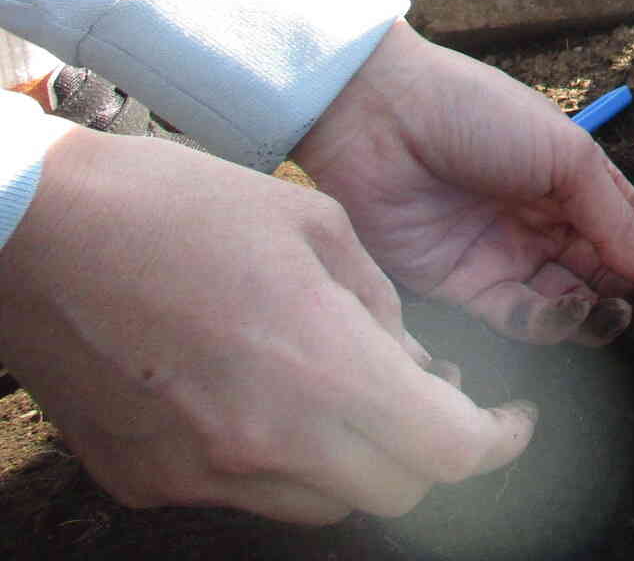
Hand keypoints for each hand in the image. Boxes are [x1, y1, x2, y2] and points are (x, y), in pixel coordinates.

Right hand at [0, 125, 531, 522]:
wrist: (35, 232)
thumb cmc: (180, 207)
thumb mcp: (317, 226)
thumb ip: (383, 309)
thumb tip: (419, 370)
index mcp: (321, 369)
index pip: (448, 453)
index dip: (497, 442)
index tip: (512, 418)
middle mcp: (266, 442)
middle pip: (396, 489)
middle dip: (432, 447)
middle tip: (434, 393)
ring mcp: (201, 473)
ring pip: (323, 501)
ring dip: (357, 456)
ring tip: (346, 384)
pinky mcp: (148, 482)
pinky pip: (245, 491)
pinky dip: (278, 456)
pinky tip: (262, 390)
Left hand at [292, 22, 633, 345]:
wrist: (381, 117)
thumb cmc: (478, 114)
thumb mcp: (566, 154)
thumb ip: (613, 218)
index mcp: (575, 183)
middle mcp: (545, 225)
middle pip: (608, 277)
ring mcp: (505, 258)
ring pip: (569, 307)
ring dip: (601, 317)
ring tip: (620, 312)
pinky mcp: (462, 287)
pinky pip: (518, 321)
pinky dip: (549, 325)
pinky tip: (568, 312)